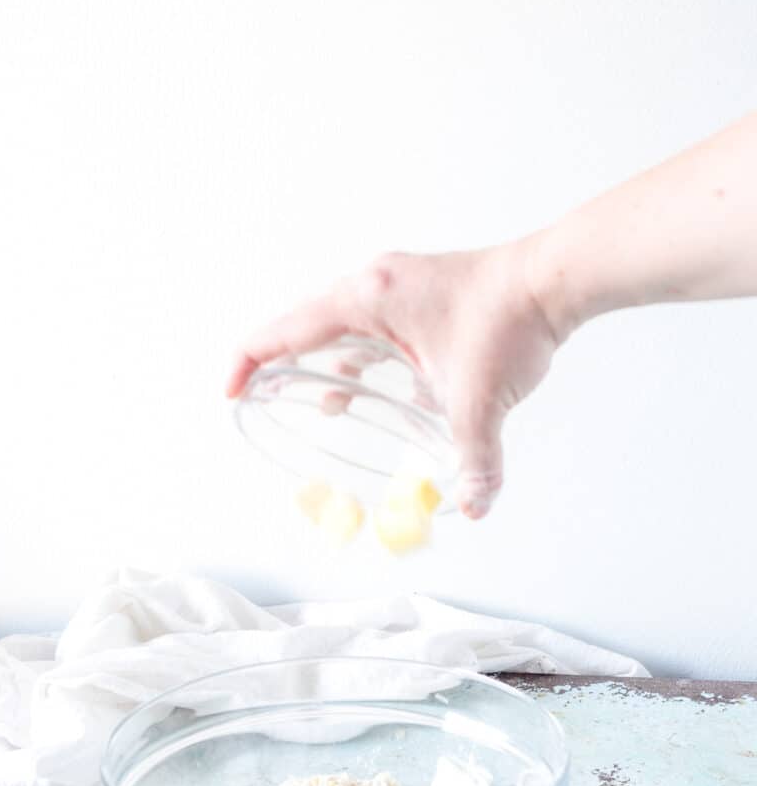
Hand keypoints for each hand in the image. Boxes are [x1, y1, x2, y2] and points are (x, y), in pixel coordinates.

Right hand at [227, 241, 559, 518]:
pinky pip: (367, 328)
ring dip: (320, 364)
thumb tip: (473, 506)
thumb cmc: (510, 320)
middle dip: (278, 367)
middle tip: (259, 402)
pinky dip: (355, 359)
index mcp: (368, 298)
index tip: (231, 393)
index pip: (286, 330)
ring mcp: (395, 286)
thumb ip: (476, 458)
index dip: (249, 362)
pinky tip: (359, 391)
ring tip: (315, 406)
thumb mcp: (479, 398)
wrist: (553, 279)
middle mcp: (374, 285)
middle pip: (302, 326)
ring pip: (336, 327)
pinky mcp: (416, 295)